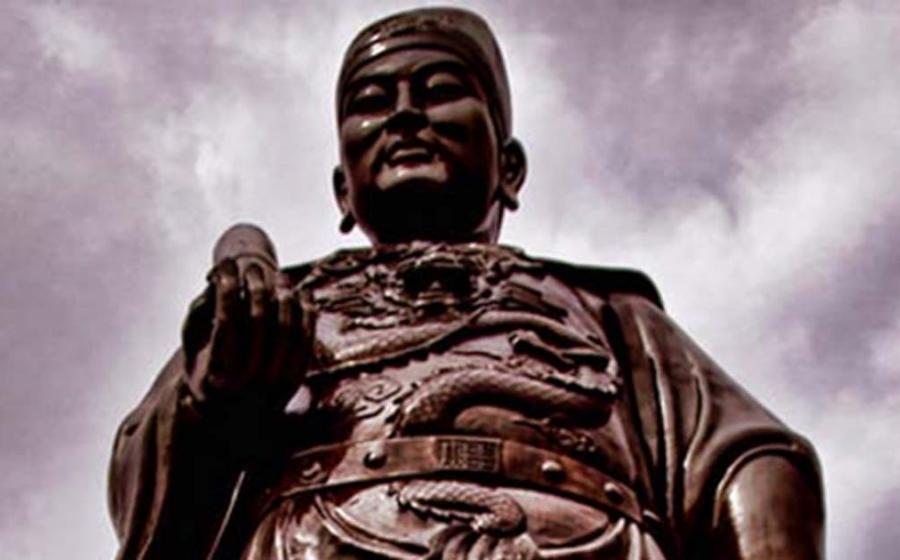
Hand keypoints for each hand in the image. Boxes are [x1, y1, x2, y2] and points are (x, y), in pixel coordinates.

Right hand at [183, 225, 307, 407]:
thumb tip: (215, 282)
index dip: (227, 286)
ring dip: (284, 294)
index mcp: (218, 373)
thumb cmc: (209, 369)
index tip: (226, 264)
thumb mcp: (192, 349)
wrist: (235, 414)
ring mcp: (275, 381)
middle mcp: (248, 381)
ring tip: (280, 276)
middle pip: (258, 318)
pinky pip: (306, 338)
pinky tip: (302, 292)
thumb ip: (197, 316)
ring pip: (286, 326)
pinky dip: (307, 312)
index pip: (226, 319)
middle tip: (253, 267)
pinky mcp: (296, 378)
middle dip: (256, 284)